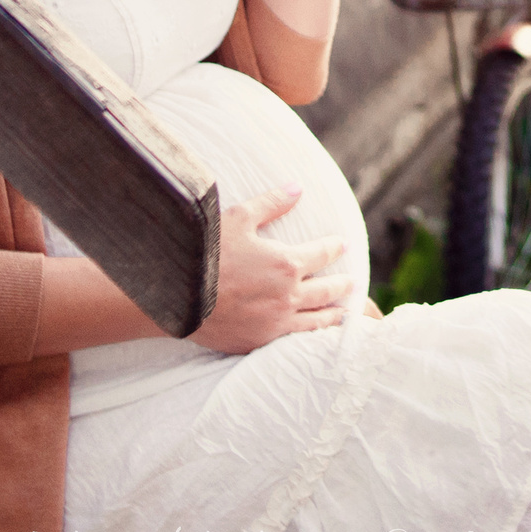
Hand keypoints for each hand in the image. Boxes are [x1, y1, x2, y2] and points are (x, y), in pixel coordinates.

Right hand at [188, 183, 351, 353]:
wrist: (177, 298)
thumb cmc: (206, 254)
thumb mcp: (238, 219)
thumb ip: (271, 203)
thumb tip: (297, 188)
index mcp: (286, 264)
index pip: (322, 254)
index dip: (334, 247)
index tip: (343, 244)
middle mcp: (288, 296)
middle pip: (327, 291)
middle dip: (342, 285)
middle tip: (353, 283)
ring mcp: (276, 323)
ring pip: (317, 321)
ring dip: (334, 315)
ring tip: (345, 313)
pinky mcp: (260, 343)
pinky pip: (294, 341)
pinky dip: (311, 337)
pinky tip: (313, 336)